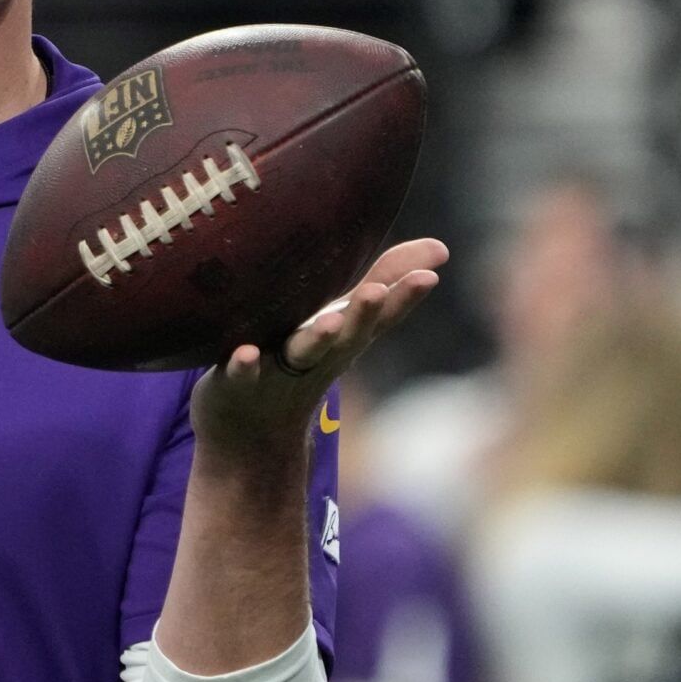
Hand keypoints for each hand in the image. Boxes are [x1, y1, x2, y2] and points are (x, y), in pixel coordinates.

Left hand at [189, 238, 446, 466]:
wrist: (252, 434)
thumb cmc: (305, 360)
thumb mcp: (346, 322)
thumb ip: (386, 280)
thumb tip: (441, 247)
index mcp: (345, 335)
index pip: (381, 315)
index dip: (404, 297)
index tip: (428, 276)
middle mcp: (319, 352)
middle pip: (347, 333)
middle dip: (364, 314)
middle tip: (377, 292)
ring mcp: (280, 369)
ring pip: (303, 352)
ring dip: (318, 338)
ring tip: (329, 322)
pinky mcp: (239, 384)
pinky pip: (242, 375)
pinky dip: (246, 365)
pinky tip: (248, 353)